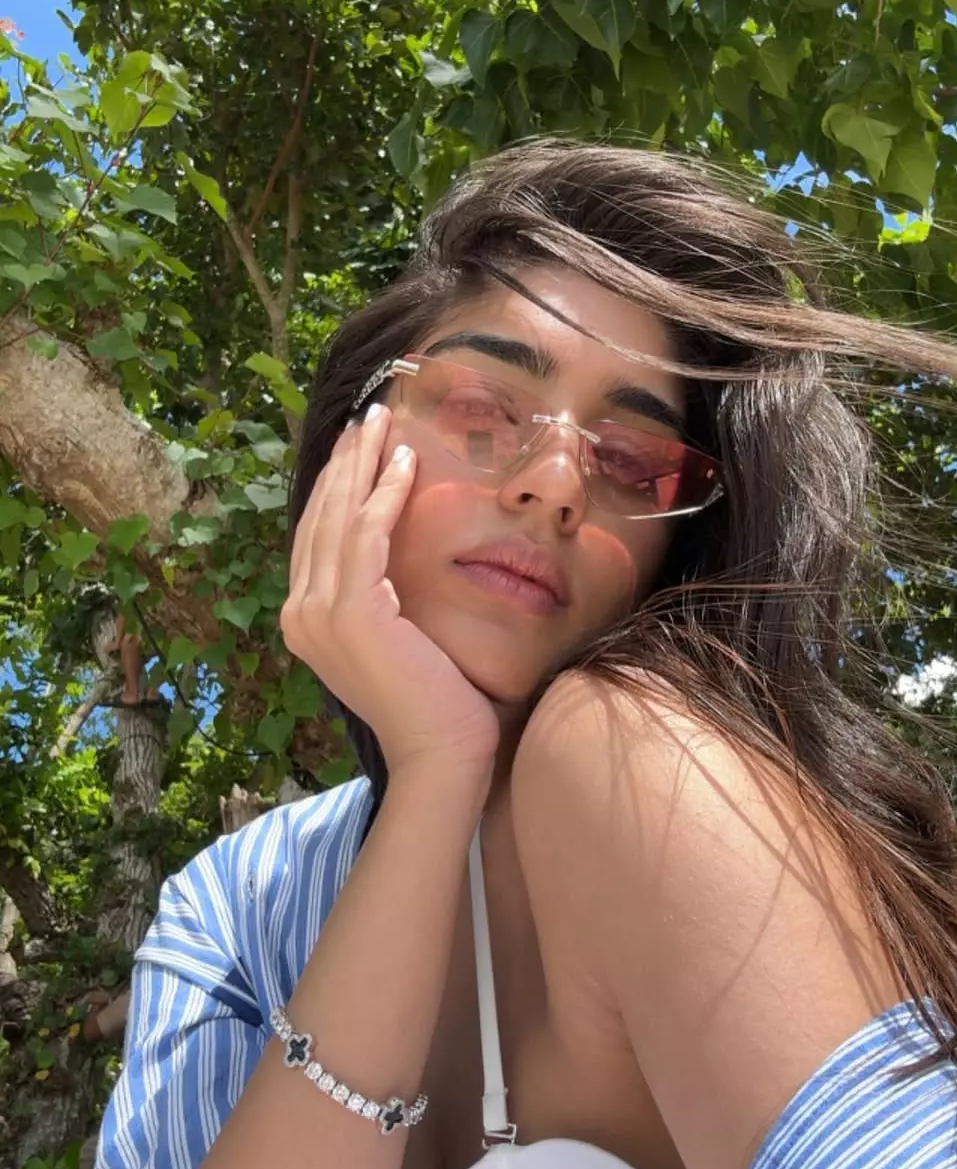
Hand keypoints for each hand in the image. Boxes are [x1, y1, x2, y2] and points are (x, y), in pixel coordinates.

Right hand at [282, 404, 499, 779]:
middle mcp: (301, 615)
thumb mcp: (397, 637)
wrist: (441, 752)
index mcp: (306, 620)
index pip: (316, 535)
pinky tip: (406, 463)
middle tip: (367, 416)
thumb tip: (392, 558)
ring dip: (363, 463)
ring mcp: (319, 615)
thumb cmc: (434, 699)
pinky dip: (385, 495)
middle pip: (319, 517)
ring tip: (383, 422)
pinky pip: (365, 535)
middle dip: (344, 461)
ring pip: (338, 517)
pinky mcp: (351, 613)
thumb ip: (380, 598)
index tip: (359, 444)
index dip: (336, 484)